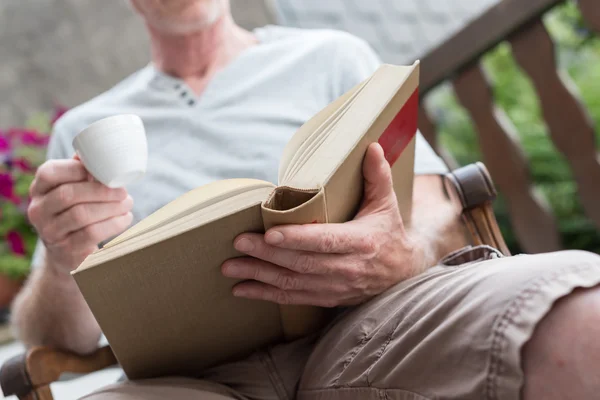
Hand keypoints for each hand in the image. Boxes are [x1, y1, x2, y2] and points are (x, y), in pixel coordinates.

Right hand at [28, 158, 133, 272]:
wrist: (67, 253)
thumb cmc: (75, 211)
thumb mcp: (72, 189)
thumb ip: (81, 169)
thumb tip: (100, 150)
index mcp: (38, 189)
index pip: (50, 172)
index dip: (79, 169)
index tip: (105, 172)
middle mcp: (38, 211)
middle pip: (68, 194)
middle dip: (102, 191)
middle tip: (123, 191)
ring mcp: (50, 233)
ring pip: (81, 215)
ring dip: (111, 207)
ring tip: (127, 203)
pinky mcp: (66, 251)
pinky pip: (91, 234)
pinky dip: (113, 224)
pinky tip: (125, 218)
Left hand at [222, 143, 425, 306]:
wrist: (403, 273)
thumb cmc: (389, 232)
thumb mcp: (387, 203)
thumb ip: (377, 175)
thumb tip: (371, 146)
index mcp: (361, 242)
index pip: (325, 241)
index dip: (297, 239)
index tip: (270, 233)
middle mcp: (348, 268)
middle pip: (302, 263)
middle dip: (267, 255)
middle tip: (238, 244)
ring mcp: (337, 287)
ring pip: (293, 284)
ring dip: (259, 276)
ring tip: (230, 267)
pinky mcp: (328, 298)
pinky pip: (293, 299)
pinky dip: (266, 295)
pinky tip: (242, 289)